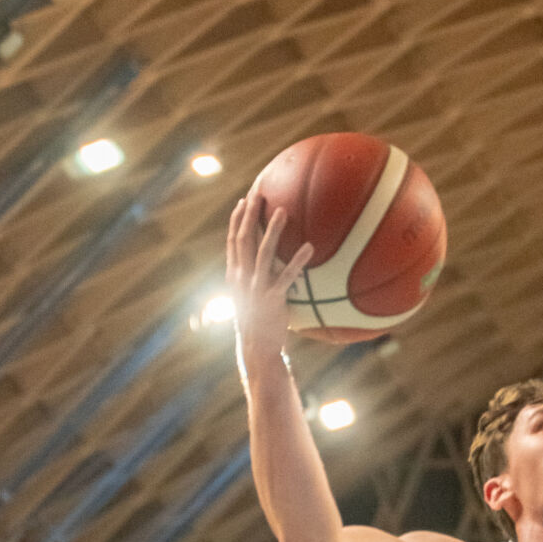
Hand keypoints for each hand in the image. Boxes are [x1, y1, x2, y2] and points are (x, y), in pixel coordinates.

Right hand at [226, 192, 312, 370]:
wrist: (257, 348)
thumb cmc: (259, 322)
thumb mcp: (253, 297)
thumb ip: (259, 277)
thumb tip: (274, 263)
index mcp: (235, 275)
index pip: (232, 241)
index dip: (237, 220)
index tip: (243, 201)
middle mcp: (241, 278)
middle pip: (243, 239)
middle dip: (249, 215)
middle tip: (258, 194)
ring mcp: (255, 288)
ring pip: (262, 252)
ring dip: (272, 230)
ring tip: (283, 211)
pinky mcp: (271, 299)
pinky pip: (285, 276)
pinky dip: (297, 261)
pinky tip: (310, 247)